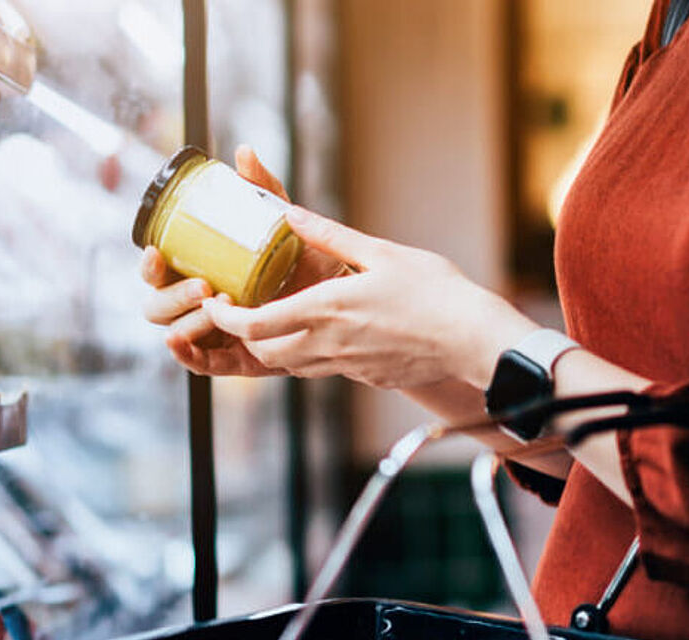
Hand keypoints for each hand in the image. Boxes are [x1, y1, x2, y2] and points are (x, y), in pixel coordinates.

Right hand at [141, 145, 343, 375]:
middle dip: (172, 295)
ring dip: (189, 320)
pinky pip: (203, 364)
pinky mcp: (237, 359)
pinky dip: (187, 355)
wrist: (348, 298)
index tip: (155, 251)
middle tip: (204, 285)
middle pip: (159, 305)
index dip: (150, 264)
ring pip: (178, 332)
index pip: (161, 271)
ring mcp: (218, 333)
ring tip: (217, 305)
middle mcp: (203, 304)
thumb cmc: (310, 261)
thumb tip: (244, 153)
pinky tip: (182, 342)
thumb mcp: (286, 225)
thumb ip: (264, 191)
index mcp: (203, 272)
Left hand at [203, 207, 539, 389]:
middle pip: (265, 353)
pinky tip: (335, 334)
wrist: (473, 339)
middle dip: (246, 336)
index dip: (223, 318)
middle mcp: (329, 344)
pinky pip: (329, 370)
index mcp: (326, 310)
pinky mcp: (369, 377)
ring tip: (284, 321)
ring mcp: (349, 366)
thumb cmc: (435, 292)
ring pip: (294, 366)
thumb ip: (331, 236)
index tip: (215, 303)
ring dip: (278, 347)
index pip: (252, 326)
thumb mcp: (381, 253)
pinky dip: (316, 355)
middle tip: (244, 312)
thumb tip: (290, 213)